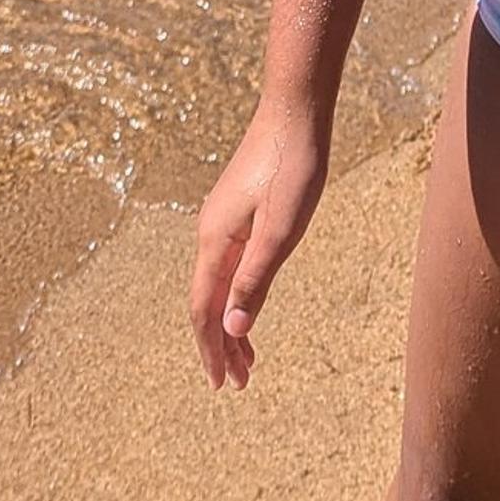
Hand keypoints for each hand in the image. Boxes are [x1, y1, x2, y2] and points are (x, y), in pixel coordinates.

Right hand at [188, 107, 327, 388]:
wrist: (296, 114)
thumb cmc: (293, 168)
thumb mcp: (281, 231)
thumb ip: (255, 280)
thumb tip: (232, 330)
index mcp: (215, 242)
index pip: (204, 311)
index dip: (211, 351)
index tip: (222, 386)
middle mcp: (210, 234)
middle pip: (207, 304)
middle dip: (220, 346)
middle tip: (239, 384)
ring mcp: (221, 222)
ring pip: (217, 286)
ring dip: (229, 325)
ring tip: (248, 360)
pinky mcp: (237, 213)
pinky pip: (227, 267)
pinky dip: (237, 297)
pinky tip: (250, 307)